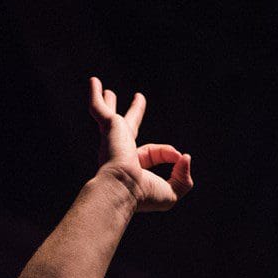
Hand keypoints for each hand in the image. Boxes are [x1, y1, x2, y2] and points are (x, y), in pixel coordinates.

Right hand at [90, 76, 191, 210]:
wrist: (120, 189)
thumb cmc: (142, 195)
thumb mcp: (171, 192)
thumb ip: (183, 178)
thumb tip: (184, 157)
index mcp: (132, 167)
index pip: (154, 153)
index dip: (169, 153)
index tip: (179, 156)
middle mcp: (120, 152)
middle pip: (128, 127)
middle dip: (132, 113)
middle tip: (136, 99)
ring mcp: (112, 139)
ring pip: (108, 115)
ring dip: (106, 101)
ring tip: (100, 86)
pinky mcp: (108, 128)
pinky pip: (98, 108)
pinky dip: (95, 95)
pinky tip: (93, 81)